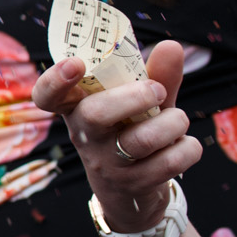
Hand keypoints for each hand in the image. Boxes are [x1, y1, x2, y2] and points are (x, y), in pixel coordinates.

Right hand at [32, 41, 200, 233]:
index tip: (75, 64)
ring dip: (173, 123)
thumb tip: (172, 46)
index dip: (55, 80)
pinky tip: (183, 146)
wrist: (131, 190)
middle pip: (96, 114)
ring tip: (178, 120)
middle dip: (134, 98)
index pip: (48, 96)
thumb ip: (155, 75)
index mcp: (77, 108)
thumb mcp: (140, 102)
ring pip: (142, 139)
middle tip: (157, 90)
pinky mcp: (133, 184)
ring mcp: (106, 163)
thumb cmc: (132, 130)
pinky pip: (170, 162)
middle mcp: (85, 135)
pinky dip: (188, 148)